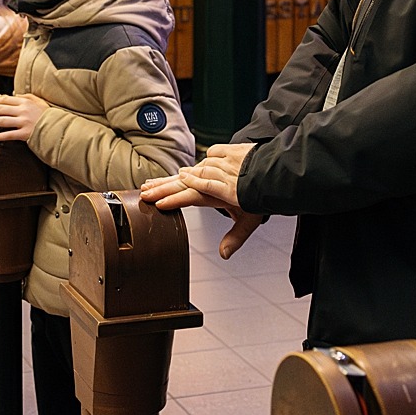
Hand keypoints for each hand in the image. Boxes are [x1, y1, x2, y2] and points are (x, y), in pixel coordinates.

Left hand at [0, 93, 47, 141]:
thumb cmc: (49, 115)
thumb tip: (11, 95)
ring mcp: (24, 122)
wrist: (60, 128)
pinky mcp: (26, 133)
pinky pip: (9, 135)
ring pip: (2, 121)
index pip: (4, 100)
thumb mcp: (38, 102)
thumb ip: (25, 97)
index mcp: (25, 102)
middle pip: (0, 109)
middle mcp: (23, 110)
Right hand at [140, 143, 266, 258]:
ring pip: (186, 174)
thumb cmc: (260, 196)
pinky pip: (196, 165)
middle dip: (162, 189)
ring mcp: (214, 167)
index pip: (191, 196)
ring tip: (149, 186)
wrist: (271, 170)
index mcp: (219, 193)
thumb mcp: (250, 219)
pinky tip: (173, 175)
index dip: (174, 200)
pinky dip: (182, 172)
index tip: (158, 203)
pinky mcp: (216, 159)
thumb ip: (236, 237)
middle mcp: (213, 178)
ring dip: (167, 180)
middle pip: (183, 183)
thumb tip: (224, 255)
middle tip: (145, 194)